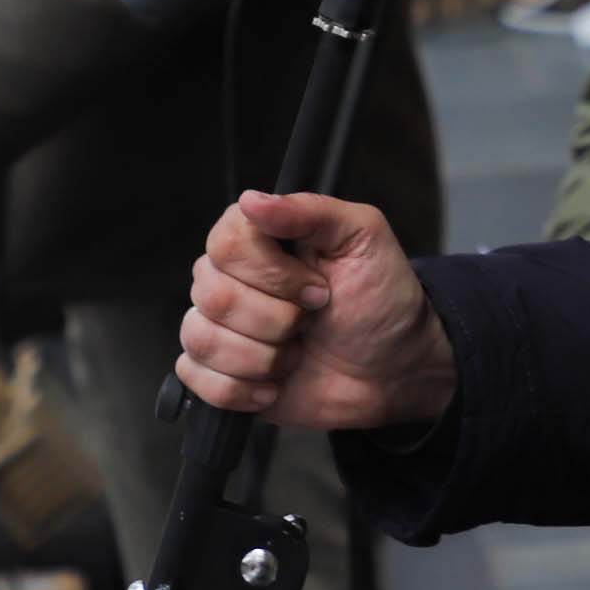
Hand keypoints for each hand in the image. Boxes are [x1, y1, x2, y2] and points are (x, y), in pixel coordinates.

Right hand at [175, 190, 455, 430]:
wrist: (393, 370)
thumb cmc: (381, 300)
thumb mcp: (363, 239)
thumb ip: (310, 210)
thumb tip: (251, 200)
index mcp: (259, 237)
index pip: (226, 243)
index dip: (272, 273)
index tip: (318, 288)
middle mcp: (231, 277)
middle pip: (213, 295)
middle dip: (276, 320)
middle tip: (312, 320)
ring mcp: (221, 325)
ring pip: (202, 338)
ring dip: (263, 357)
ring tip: (295, 354)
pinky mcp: (219, 371)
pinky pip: (196, 378)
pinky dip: (240, 389)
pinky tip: (273, 385)